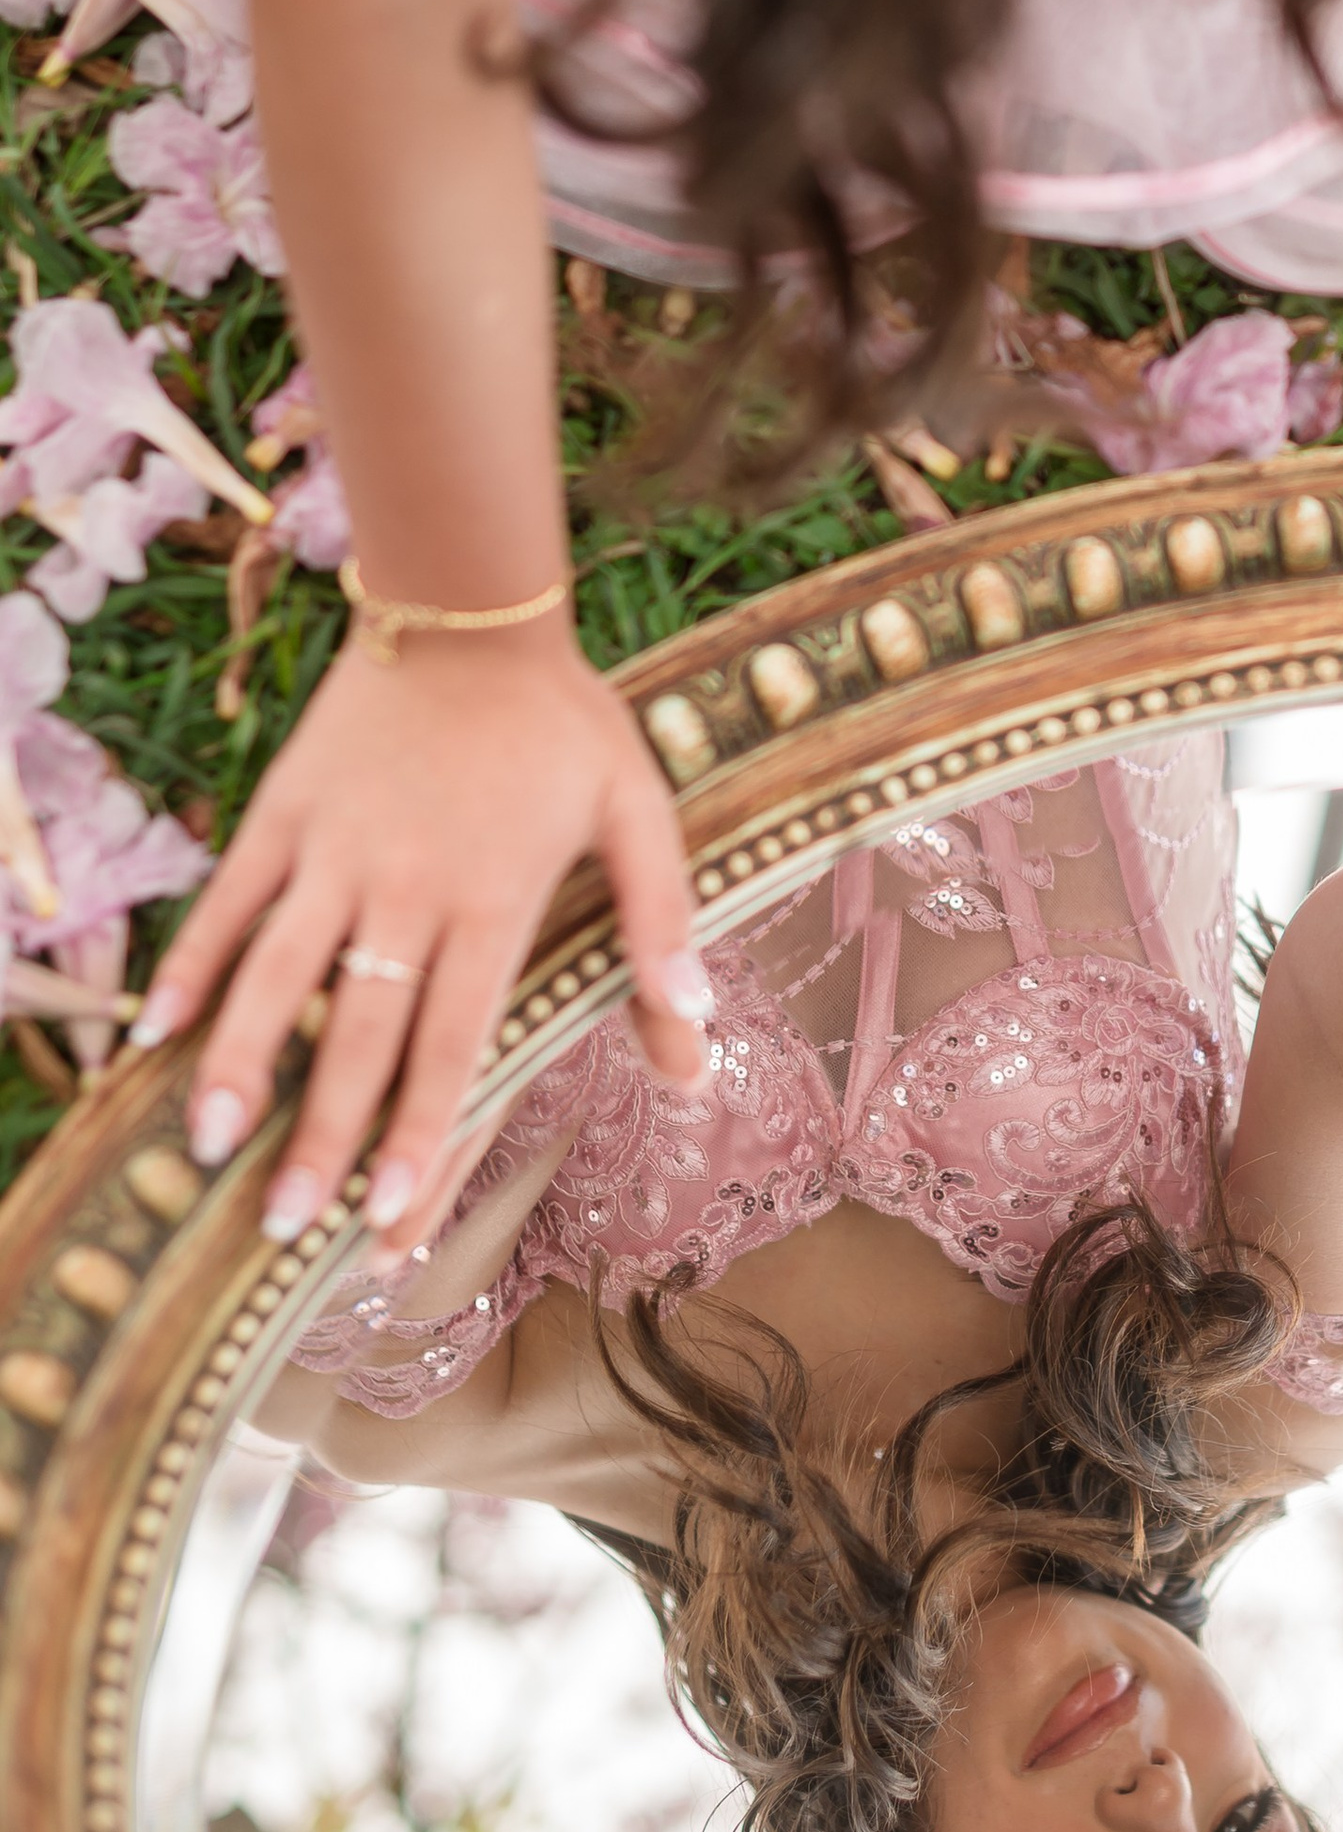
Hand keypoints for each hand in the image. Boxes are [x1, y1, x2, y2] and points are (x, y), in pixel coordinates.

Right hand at [132, 625, 706, 1258]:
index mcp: (493, 900)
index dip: (419, 1135)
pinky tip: (157, 1034)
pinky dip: (194, 963)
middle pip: (358, 1033)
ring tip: (207, 1148)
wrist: (471, 604)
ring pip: (276, 975)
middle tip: (287, 1227)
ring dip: (238, 1063)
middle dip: (324, 1137)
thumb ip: (662, 925)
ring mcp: (336, 849)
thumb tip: (695, 1041)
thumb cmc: (564, 719)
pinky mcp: (285, 809)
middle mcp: (407, 886)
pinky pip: (231, 898)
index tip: (388, 1219)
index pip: (453, 1043)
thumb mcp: (641, 811)